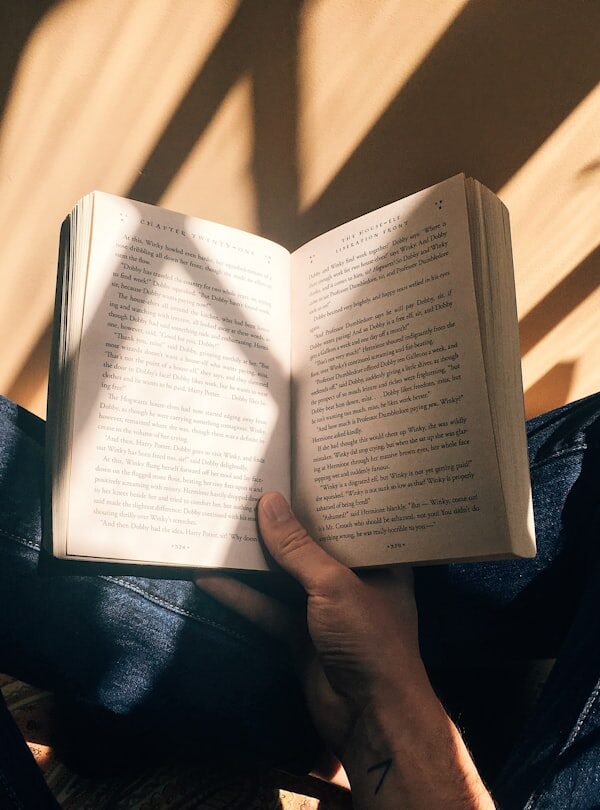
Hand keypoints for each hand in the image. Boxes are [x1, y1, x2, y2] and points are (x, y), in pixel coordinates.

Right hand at [196, 493, 493, 808]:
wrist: (371, 719)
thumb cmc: (370, 640)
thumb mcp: (335, 584)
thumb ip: (298, 547)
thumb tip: (268, 503)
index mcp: (377, 560)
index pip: (348, 518)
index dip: (323, 495)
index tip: (293, 467)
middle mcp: (352, 579)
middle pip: (310, 545)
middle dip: (280, 523)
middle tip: (249, 488)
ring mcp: (323, 608)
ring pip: (283, 575)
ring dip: (254, 558)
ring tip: (222, 525)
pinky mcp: (298, 634)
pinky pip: (266, 607)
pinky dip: (240, 595)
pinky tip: (210, 576)